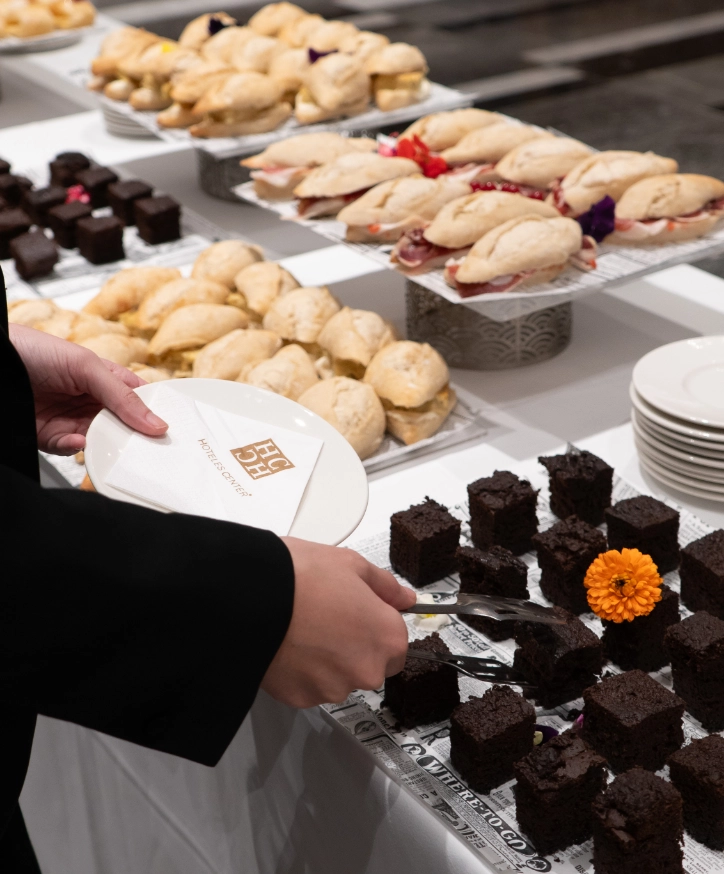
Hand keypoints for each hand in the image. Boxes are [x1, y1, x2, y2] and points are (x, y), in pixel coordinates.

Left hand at [10, 324, 167, 454]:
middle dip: (134, 435)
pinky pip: (71, 449)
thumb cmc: (34, 350)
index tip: (168, 428)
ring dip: (106, 444)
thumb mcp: (87, 367)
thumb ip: (122, 396)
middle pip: (124, 425)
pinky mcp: (52, 436)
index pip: (139, 399)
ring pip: (101, 440)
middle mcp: (91, 400)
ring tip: (110, 442)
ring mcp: (72, 419)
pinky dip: (75, 447)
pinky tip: (76, 439)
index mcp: (106, 379)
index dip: (154, 412)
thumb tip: (155, 422)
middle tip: (147, 444)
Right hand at [262, 538, 415, 707]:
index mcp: (386, 637)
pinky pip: (310, 686)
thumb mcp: (351, 564)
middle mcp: (366, 670)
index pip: (398, 643)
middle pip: (371, 664)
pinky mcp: (301, 698)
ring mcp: (333, 688)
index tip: (361, 613)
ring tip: (305, 628)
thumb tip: (404, 597)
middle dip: (355, 646)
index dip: (378, 625)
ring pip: (340, 678)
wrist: (250, 597)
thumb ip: (385, 586)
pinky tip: (290, 643)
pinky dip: (302, 671)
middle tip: (329, 617)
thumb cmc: (300, 577)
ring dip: (328, 660)